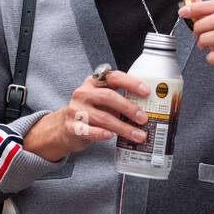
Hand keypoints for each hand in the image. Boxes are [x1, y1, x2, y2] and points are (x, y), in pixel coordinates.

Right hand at [23, 70, 150, 161]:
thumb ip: (119, 98)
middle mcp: (83, 93)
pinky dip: (101, 134)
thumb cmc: (91, 111)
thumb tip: (148, 108)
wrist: (64, 127)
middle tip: (143, 119)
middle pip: (108, 97)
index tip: (146, 92)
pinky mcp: (72, 127)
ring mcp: (76, 110)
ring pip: (102, 117)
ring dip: (123, 128)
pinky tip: (111, 136)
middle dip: (129, 108)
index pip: (113, 77)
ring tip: (138, 135)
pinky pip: (89, 130)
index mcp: (93, 82)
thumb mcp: (102, 99)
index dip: (131, 82)